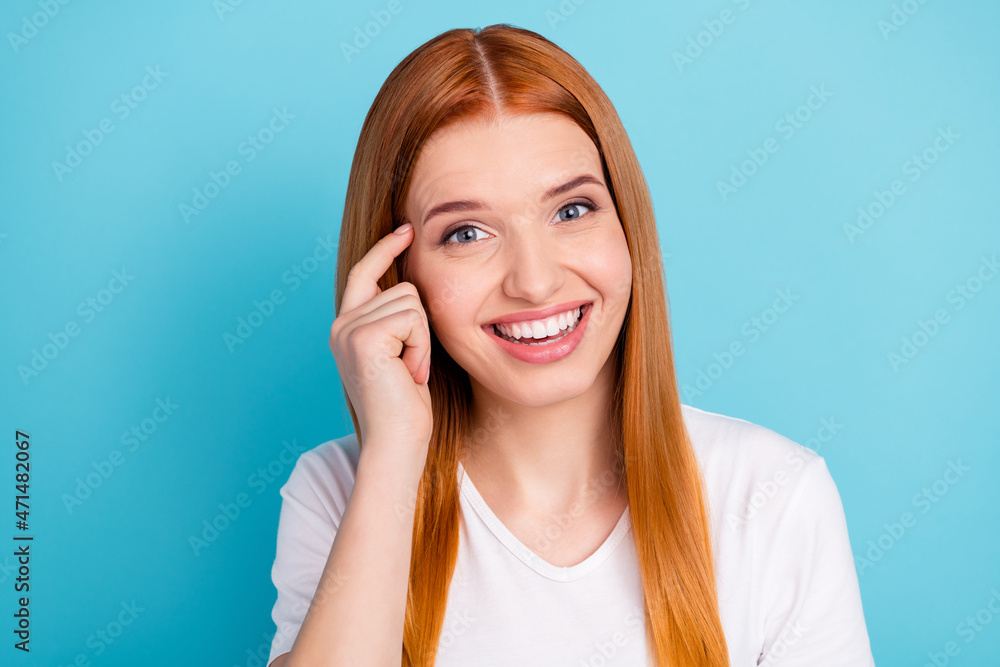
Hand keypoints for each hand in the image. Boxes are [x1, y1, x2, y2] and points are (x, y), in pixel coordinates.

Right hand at [329, 223, 432, 473]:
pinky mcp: (364, 336)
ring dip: (422, 340)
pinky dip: (421, 347)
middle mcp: (341, 325)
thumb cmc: (405, 407)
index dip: (385, 249)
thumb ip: (394, 322)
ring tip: (408, 372)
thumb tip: (411, 285)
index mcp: (347, 328)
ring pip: (411, 301)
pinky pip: (413, 318)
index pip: (364, 273)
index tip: (407, 229)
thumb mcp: (398, 354)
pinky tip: (409, 373)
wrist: (396, 443)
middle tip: (411, 367)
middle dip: (420, 328)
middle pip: (403, 287)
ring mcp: (349, 330)